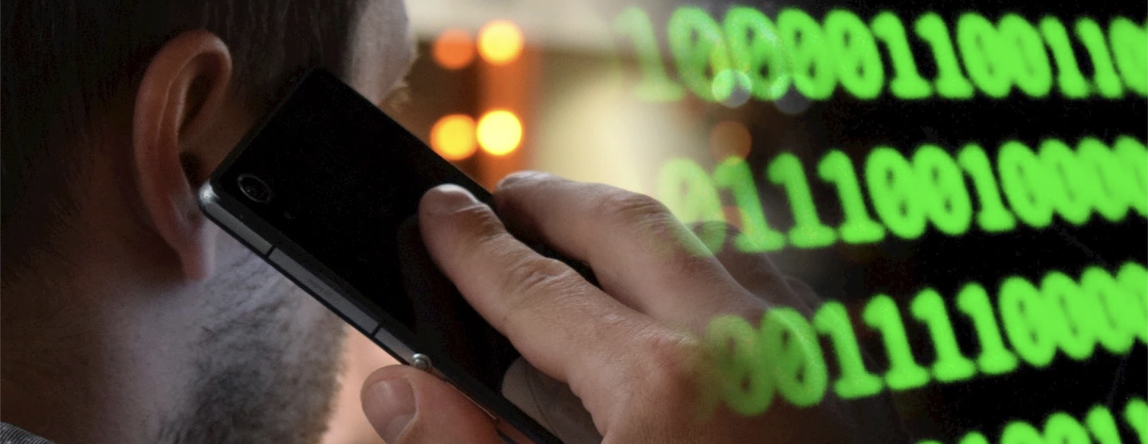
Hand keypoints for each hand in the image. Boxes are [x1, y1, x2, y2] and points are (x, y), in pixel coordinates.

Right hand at [360, 172, 904, 442]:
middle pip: (626, 227)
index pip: (537, 288)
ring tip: (583, 239)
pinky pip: (766, 283)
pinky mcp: (847, 378)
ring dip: (636, 231)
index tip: (441, 211)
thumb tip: (401, 391)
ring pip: (707, 241)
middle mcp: (743, 344)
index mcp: (664, 384)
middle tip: (501, 198)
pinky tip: (685, 295)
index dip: (473, 247)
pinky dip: (708, 268)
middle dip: (554, 202)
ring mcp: (807, 354)